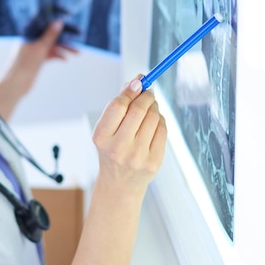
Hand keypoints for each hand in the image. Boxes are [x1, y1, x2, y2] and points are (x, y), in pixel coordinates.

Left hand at [11, 19, 78, 95]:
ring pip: (52, 47)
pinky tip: (66, 59)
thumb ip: (50, 35)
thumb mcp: (40, 47)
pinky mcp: (37, 60)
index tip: (70, 25)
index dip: (57, 25)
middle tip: (77, 43)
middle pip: (51, 37)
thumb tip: (59, 22)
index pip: (45, 26)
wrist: (16, 84)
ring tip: (77, 53)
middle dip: (64, 40)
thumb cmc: (25, 63)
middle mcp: (32, 40)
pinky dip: (58, 56)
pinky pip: (50, 55)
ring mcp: (35, 50)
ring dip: (64, 49)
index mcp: (29, 34)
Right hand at [92, 76, 166, 195]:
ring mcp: (137, 156)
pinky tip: (154, 123)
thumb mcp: (107, 129)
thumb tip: (137, 81)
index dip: (130, 90)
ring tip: (150, 109)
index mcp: (102, 137)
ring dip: (154, 107)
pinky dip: (160, 121)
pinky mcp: (154, 161)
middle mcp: (118, 148)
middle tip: (148, 92)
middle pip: (138, 110)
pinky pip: (162, 130)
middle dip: (146, 96)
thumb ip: (119, 104)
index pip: (117, 106)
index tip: (138, 81)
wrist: (119, 184)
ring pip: (153, 118)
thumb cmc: (112, 150)